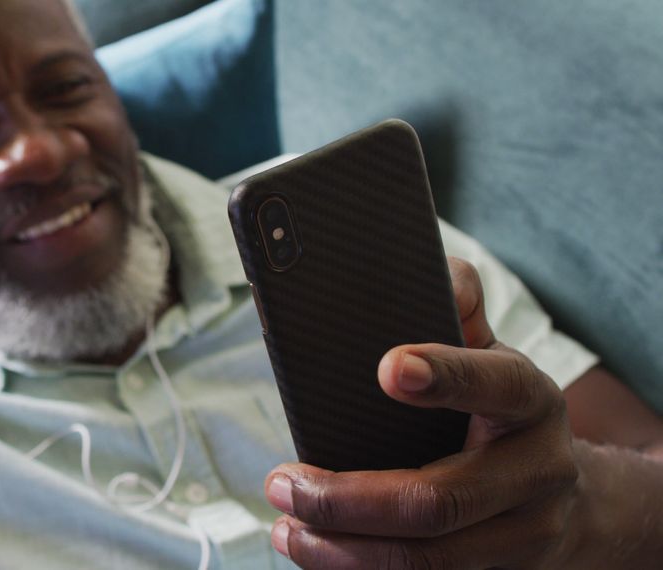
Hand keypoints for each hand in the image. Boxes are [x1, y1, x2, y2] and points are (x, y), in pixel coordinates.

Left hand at [264, 257, 580, 568]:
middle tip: (281, 481)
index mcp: (531, 400)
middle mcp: (537, 472)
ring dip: (343, 549)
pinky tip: (314, 551)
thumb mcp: (487, 352)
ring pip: (428, 558)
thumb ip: (457, 307)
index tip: (388, 367)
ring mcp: (524, 536)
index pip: (496, 384)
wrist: (562, 493)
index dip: (446, 376)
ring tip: (285, 525)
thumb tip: (436, 274)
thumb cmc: (497, 407)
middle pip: (440, 499)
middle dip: (348, 498)